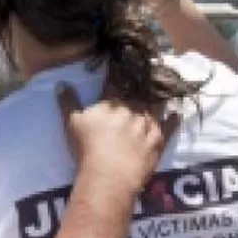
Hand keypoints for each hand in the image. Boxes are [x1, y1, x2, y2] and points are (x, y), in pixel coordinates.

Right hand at [57, 84, 179, 193]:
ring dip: (157, 98)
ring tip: (160, 92)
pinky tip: (176, 113)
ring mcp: (148, 124)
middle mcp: (133, 108)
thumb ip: (68, 101)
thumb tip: (61, 82)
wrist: (109, 174)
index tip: (122, 63)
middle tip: (144, 75)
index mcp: (112, 102)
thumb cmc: (87, 147)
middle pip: (138, 92)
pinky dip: (173, 119)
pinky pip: (169, 127)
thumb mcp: (72, 122)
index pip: (116, 82)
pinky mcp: (159, 140)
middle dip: (140, 84)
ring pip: (155, 106)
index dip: (118, 73)